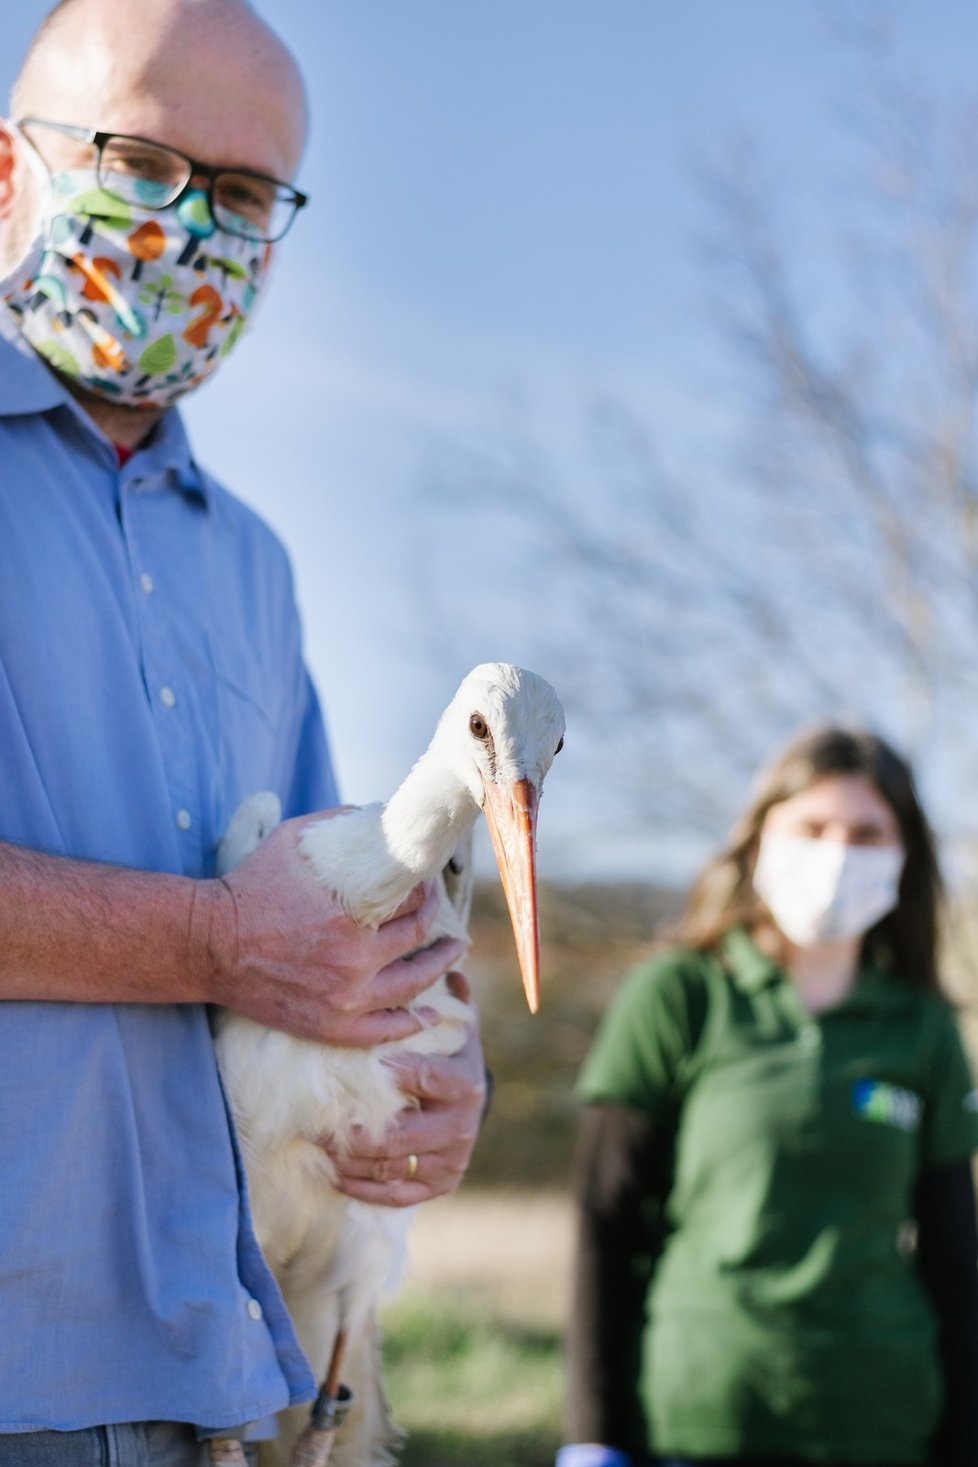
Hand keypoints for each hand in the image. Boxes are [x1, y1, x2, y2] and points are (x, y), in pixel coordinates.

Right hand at [204, 810, 465, 1046]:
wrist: (208, 944)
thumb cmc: (251, 886)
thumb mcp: (294, 840)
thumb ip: (341, 825)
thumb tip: (380, 814)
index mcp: (351, 916)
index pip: (411, 902)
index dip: (424, 889)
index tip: (425, 883)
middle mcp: (354, 962)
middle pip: (416, 939)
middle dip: (434, 920)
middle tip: (439, 911)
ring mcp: (344, 1000)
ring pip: (412, 985)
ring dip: (439, 966)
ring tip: (454, 952)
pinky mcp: (329, 1027)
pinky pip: (383, 1030)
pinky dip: (411, 1023)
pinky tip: (429, 1015)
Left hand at [323, 973, 487, 1205]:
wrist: (469, 1102)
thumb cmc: (448, 1052)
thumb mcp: (453, 1023)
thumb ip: (447, 996)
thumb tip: (448, 964)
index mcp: (465, 1081)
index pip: (423, 1077)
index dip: (388, 1073)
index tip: (350, 1067)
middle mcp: (463, 1124)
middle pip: (401, 1135)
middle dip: (353, 1131)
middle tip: (311, 1123)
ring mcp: (453, 1158)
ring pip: (392, 1167)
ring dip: (349, 1160)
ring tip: (314, 1146)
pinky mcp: (442, 1184)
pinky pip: (398, 1195)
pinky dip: (363, 1189)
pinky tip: (334, 1175)